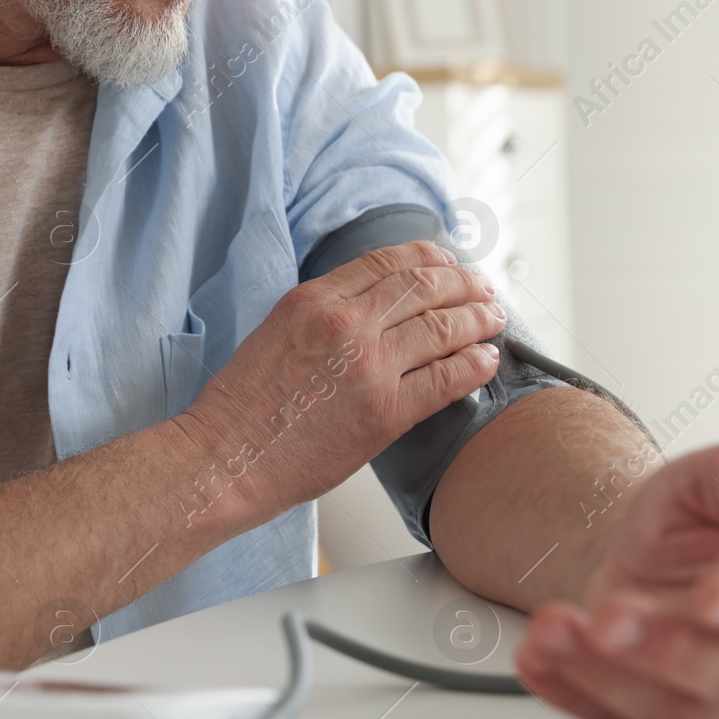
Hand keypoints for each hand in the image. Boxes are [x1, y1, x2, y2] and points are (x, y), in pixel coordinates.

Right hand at [180, 241, 504, 513]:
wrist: (224, 460)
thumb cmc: (241, 410)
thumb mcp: (275, 335)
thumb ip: (321, 317)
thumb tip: (367, 312)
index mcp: (313, 299)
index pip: (386, 262)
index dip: (428, 258)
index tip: (449, 263)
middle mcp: (345, 323)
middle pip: (423, 287)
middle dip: (464, 284)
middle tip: (484, 289)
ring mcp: (368, 366)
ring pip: (442, 327)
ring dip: (478, 320)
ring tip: (494, 320)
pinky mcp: (385, 411)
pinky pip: (446, 378)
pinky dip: (474, 365)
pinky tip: (487, 361)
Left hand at [515, 443, 718, 718]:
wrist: (645, 547)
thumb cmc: (699, 517)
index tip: (712, 599)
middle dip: (664, 650)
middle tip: (613, 619)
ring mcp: (714, 697)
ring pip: (667, 707)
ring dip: (603, 673)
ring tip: (553, 630)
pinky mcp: (656, 713)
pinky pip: (610, 717)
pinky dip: (567, 690)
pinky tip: (536, 658)